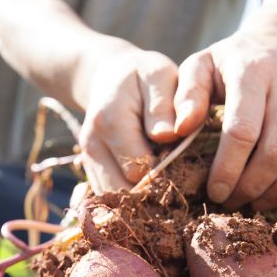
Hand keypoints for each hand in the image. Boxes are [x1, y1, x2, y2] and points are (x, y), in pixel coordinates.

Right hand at [77, 47, 183, 191]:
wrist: (111, 78)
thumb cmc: (143, 76)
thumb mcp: (158, 75)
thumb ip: (163, 105)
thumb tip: (168, 135)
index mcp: (110, 121)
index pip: (139, 167)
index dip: (167, 171)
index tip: (187, 164)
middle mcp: (93, 146)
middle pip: (125, 191)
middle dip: (155, 192)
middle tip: (182, 181)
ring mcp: (88, 162)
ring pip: (116, 201)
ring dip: (143, 201)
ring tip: (167, 187)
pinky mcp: (91, 173)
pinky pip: (111, 199)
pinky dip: (132, 201)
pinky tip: (152, 188)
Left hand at [174, 23, 276, 209]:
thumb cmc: (234, 62)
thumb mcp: (200, 67)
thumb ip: (186, 96)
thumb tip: (178, 130)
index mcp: (252, 71)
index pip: (242, 131)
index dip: (228, 170)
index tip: (215, 192)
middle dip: (254, 186)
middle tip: (235, 202)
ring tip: (262, 200)